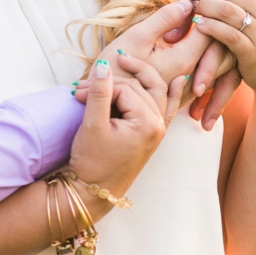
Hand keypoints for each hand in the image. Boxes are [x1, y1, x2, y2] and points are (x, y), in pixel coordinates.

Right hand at [66, 45, 188, 195]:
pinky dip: (170, 93)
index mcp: (147, 123)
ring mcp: (158, 130)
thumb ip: (99, 93)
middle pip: (140, 87)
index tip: (76, 92)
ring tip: (125, 62)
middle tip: (87, 82)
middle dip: (113, 82)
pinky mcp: (152, 135)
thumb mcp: (92, 125)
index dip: (98, 87)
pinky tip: (179, 80)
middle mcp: (158, 125)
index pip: (124, 89)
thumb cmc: (92, 162)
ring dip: (138, 79)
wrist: (94, 192)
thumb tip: (103, 65)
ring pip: (154, 93)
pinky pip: (165, 108)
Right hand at [105, 0, 207, 91]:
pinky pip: (200, 68)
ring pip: (208, 56)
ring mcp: (188, 85)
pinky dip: (197, 50)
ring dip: (203, 36)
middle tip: (192, 5)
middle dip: (207, 22)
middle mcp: (193, 75)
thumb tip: (188, 3)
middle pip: (214, 44)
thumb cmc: (114, 70)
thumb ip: (164, 19)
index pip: (210, 29)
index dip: (203, 9)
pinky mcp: (180, 91)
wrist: (104, 109)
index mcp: (185, 60)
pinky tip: (178, 39)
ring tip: (185, 19)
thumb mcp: (136, 38)